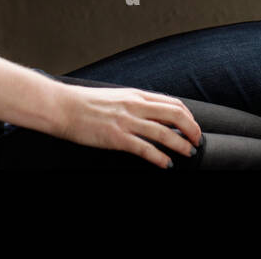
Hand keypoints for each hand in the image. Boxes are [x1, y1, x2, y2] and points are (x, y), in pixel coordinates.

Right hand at [52, 84, 202, 167]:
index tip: (192, 126)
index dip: (188, 116)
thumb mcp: (116, 96)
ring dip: (181, 145)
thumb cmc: (86, 103)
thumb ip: (134, 103)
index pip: (172, 103)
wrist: (63, 107)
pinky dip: (160, 158)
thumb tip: (152, 114)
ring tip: (188, 153)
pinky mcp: (117, 137)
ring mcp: (127, 121)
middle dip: (192, 129)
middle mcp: (135, 106)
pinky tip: (166, 165)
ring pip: (165, 133)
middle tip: (197, 141)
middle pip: (175, 115)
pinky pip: (146, 149)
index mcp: (136, 94)